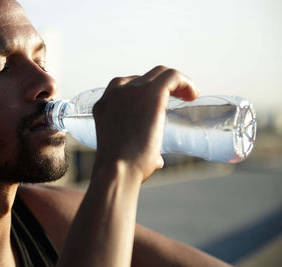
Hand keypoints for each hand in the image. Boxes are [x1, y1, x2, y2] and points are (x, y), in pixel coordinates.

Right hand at [92, 66, 199, 181]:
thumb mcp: (122, 151)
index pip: (126, 86)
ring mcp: (133, 90)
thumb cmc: (120, 168)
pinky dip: (185, 82)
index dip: (145, 91)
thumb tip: (157, 160)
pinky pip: (172, 77)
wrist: (116, 169)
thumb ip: (138, 149)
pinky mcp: (151, 94)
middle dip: (162, 85)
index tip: (158, 102)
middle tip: (177, 99)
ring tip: (188, 96)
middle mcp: (116, 92)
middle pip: (144, 77)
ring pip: (159, 73)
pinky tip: (194, 95)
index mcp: (105, 104)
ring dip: (175, 82)